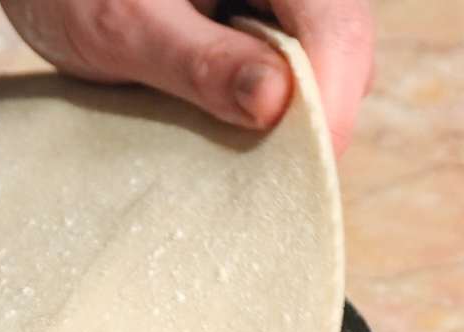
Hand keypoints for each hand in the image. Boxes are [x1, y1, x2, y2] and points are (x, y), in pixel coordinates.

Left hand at [1, 0, 373, 154]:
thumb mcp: (123, 27)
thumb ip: (200, 63)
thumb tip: (276, 102)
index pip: (335, 24)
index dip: (332, 99)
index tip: (306, 168)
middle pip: (340, 46)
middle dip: (316, 116)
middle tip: (270, 181)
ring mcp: (274, 2)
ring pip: (320, 61)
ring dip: (290, 116)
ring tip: (237, 154)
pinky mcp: (257, 24)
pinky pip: (289, 68)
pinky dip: (267, 108)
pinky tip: (227, 131)